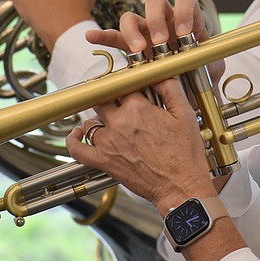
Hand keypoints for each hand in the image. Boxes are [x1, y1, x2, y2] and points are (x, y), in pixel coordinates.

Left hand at [65, 78, 215, 212]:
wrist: (180, 186)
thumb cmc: (185, 154)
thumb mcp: (185, 113)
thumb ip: (170, 88)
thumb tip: (158, 74)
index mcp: (138, 108)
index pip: (124, 85)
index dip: (129, 85)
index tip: (133, 87)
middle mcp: (119, 122)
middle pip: (104, 100)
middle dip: (113, 100)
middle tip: (122, 104)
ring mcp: (107, 142)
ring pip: (92, 121)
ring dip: (99, 119)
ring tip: (112, 122)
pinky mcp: (102, 161)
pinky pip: (77, 149)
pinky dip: (74, 140)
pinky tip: (78, 133)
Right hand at [86, 0, 225, 81]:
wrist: (192, 93)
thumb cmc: (202, 74)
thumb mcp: (211, 66)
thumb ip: (208, 59)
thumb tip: (199, 58)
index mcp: (186, 19)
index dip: (183, 10)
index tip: (184, 33)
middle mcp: (165, 20)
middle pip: (155, 2)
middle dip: (157, 20)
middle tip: (161, 42)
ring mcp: (145, 31)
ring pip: (132, 17)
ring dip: (134, 31)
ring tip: (140, 50)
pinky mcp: (130, 45)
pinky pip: (114, 37)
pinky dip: (103, 36)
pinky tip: (92, 37)